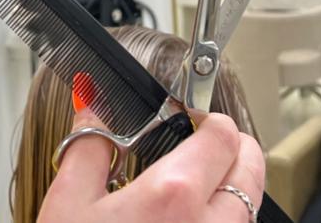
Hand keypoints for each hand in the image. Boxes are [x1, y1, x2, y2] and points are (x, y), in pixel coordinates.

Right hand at [37, 108, 264, 222]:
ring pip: (248, 213)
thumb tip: (95, 108)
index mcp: (173, 197)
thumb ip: (88, 148)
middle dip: (234, 150)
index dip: (208, 119)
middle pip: (252, 171)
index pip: (223, 135)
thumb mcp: (67, 204)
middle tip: (207, 147)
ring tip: (196, 189)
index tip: (192, 119)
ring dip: (231, 192)